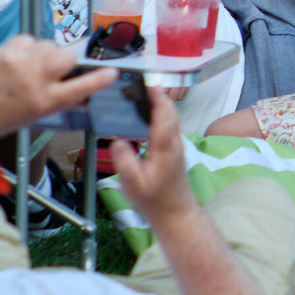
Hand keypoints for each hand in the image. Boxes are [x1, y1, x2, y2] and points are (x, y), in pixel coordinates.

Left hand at [0, 35, 114, 144]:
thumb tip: (90, 89)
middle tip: (57, 68)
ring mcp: (18, 63)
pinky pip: (28, 40)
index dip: (100, 78)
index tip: (111, 72)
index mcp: (46, 101)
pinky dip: (28, 48)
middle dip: (66, 59)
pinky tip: (19, 59)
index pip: (81, 86)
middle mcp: (34, 81)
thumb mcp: (41, 114)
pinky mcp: (4, 51)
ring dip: (45, 52)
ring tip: (32, 66)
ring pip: (48, 44)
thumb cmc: (8, 116)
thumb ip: (66, 99)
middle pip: (67, 56)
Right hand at [106, 88, 194, 223]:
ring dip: (160, 103)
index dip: (157, 98)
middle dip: (158, 95)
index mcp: (164, 148)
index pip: (163, 116)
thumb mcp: (133, 184)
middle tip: (141, 83)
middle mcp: (174, 143)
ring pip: (171, 117)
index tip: (149, 83)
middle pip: (170, 112)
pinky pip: (169, 124)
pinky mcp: (174, 149)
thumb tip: (118, 141)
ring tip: (143, 92)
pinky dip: (161, 113)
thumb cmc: (153, 199)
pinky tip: (148, 113)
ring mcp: (176, 145)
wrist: (174, 211)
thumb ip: (125, 162)